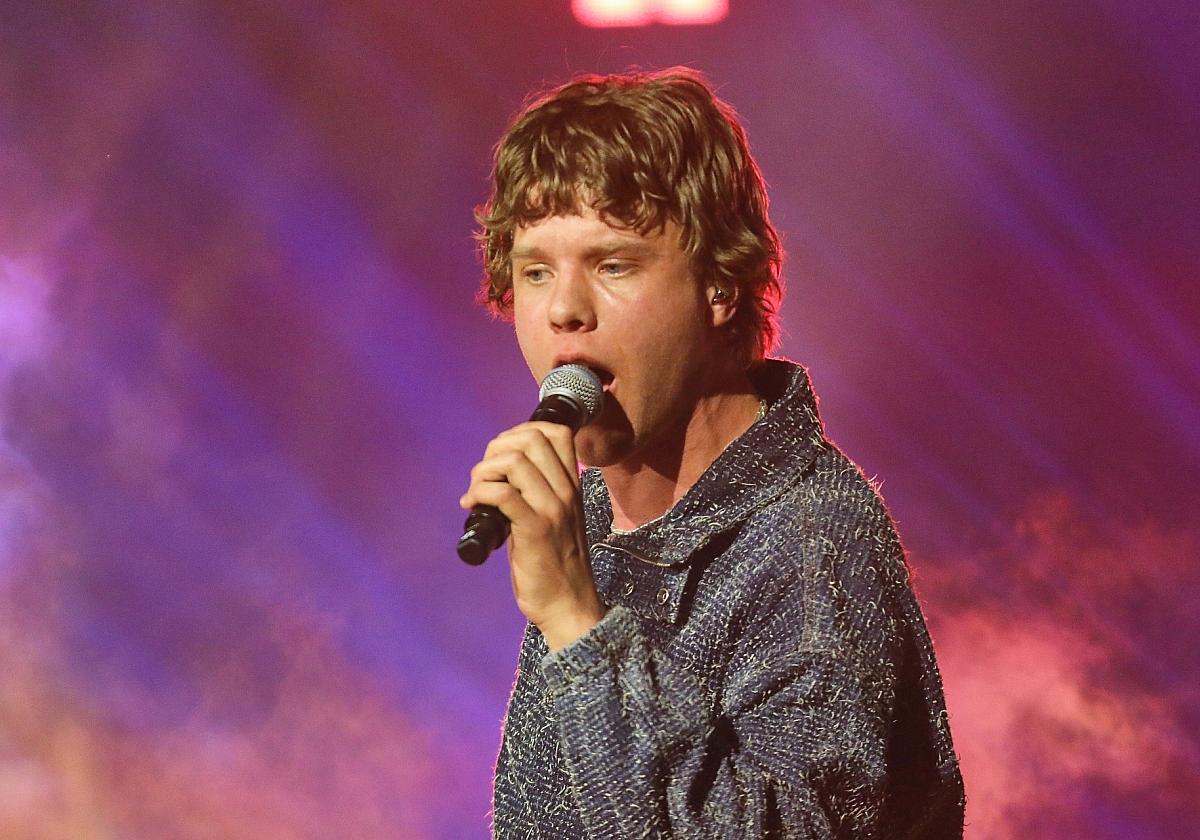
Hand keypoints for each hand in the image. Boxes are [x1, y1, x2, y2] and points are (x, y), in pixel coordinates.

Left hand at [460, 421, 605, 650]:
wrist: (569, 605)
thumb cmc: (555, 565)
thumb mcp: (556, 519)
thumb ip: (538, 494)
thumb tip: (499, 474)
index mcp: (572, 486)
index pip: (558, 432)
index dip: (522, 431)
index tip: (502, 455)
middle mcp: (566, 492)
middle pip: (531, 438)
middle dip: (497, 448)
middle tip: (484, 475)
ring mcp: (552, 510)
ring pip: (514, 462)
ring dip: (483, 472)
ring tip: (475, 493)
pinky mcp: (535, 531)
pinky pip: (502, 494)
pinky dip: (479, 493)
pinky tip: (472, 508)